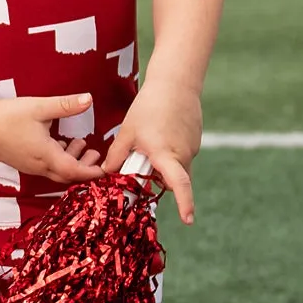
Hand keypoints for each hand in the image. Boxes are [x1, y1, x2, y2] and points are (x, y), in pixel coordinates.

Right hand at [0, 93, 107, 184]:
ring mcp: (29, 166)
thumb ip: (66, 105)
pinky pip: (46, 168)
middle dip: (84, 167)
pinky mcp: (22, 162)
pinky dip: (58, 159)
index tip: (105, 168)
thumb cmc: (8, 115)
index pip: (74, 171)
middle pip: (67, 175)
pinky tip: (59, 143)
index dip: (92, 172)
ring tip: (79, 143)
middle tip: (95, 153)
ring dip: (71, 161)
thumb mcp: (40, 107)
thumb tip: (89, 99)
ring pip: (56, 172)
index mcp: (45, 155)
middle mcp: (38, 166)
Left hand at [104, 84, 203, 224]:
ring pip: (177, 167)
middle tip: (142, 160)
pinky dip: (170, 151)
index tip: (187, 221)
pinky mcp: (195, 140)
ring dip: (163, 163)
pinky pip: (182, 155)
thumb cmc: (149, 106)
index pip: (179, 185)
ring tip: (151, 136)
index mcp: (166, 154)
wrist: (175, 82)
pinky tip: (162, 130)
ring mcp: (192, 148)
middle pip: (172, 180)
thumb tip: (108, 174)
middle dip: (158, 179)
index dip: (185, 204)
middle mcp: (183, 154)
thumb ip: (117, 155)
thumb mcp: (127, 131)